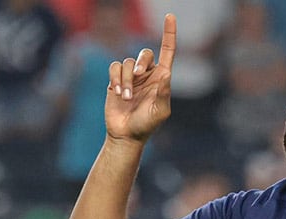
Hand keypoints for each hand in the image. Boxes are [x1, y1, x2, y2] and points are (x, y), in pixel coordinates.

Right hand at [106, 14, 176, 142]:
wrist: (126, 135)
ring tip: (125, 97)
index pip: (167, 51)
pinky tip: (116, 93)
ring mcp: (131, 77)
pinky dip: (116, 78)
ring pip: (127, 63)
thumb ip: (164, 93)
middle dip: (141, 62)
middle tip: (139, 76)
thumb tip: (166, 73)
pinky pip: (115, 67)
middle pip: (145, 53)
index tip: (171, 16)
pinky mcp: (115, 80)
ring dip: (126, 80)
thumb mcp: (160, 111)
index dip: (169, 34)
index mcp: (162, 78)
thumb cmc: (146, 125)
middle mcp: (147, 74)